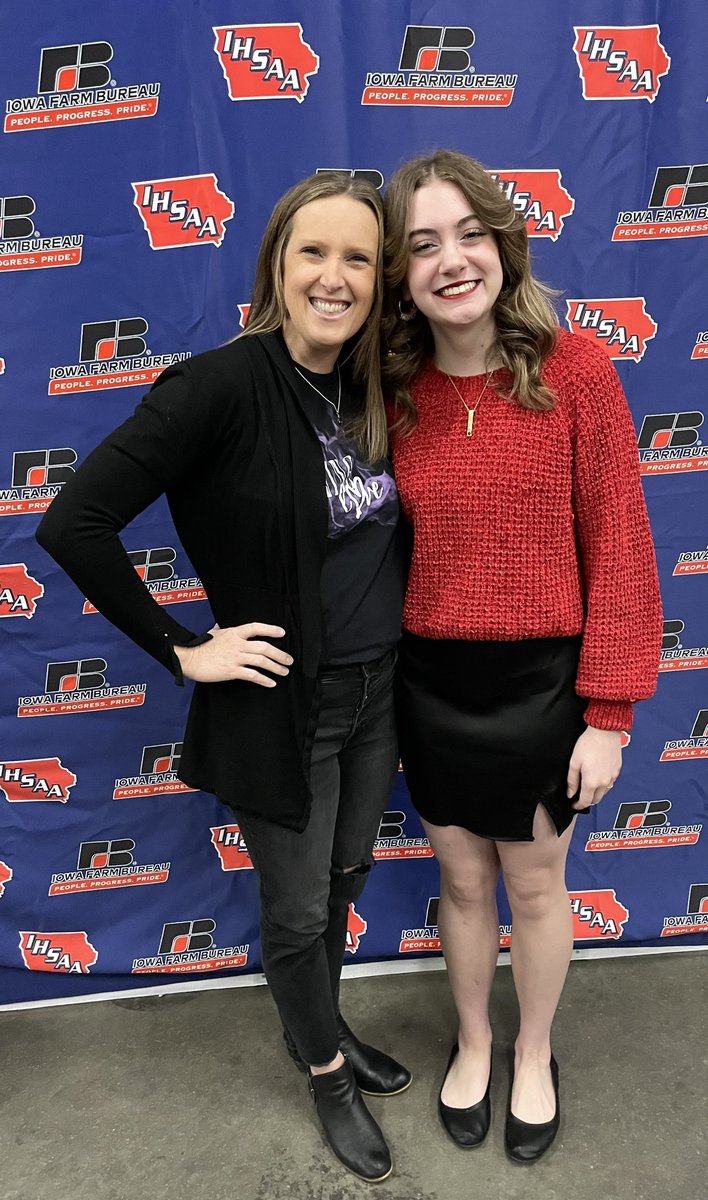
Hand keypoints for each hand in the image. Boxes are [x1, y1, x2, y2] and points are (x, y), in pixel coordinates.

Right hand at [175, 623, 291, 686]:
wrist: (187, 658)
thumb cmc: (198, 646)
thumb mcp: (211, 633)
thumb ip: (218, 629)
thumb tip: (218, 625)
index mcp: (233, 633)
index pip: (256, 628)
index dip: (270, 629)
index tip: (282, 633)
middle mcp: (237, 644)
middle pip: (264, 647)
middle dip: (279, 654)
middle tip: (288, 660)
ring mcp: (235, 657)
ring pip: (261, 661)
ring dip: (276, 667)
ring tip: (284, 671)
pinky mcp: (232, 671)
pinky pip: (252, 675)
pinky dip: (264, 679)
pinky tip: (271, 683)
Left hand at [567, 727, 621, 810]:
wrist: (605, 732)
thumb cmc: (588, 744)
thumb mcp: (574, 762)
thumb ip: (572, 781)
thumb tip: (571, 793)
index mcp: (592, 782)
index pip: (585, 802)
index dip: (578, 805)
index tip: (574, 805)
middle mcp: (604, 782)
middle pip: (596, 799)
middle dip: (588, 800)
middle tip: (580, 795)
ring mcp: (612, 777)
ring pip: (604, 792)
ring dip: (596, 792)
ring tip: (588, 784)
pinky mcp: (617, 771)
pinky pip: (610, 782)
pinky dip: (603, 783)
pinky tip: (597, 775)